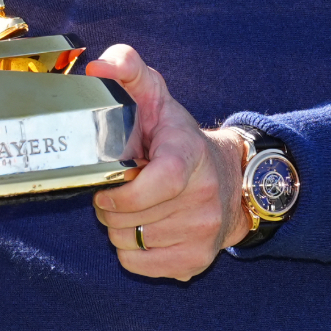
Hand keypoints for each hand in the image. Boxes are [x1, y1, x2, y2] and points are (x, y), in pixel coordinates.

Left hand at [85, 43, 254, 280]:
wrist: (231, 178)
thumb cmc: (180, 139)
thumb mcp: (157, 97)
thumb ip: (128, 71)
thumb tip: (99, 66)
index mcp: (189, 156)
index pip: (158, 182)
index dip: (121, 192)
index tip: (107, 186)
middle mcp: (202, 199)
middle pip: (127, 219)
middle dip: (110, 206)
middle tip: (118, 189)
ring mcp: (202, 234)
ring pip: (126, 243)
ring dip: (118, 227)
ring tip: (133, 207)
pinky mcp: (195, 262)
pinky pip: (136, 265)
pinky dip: (130, 250)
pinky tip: (144, 227)